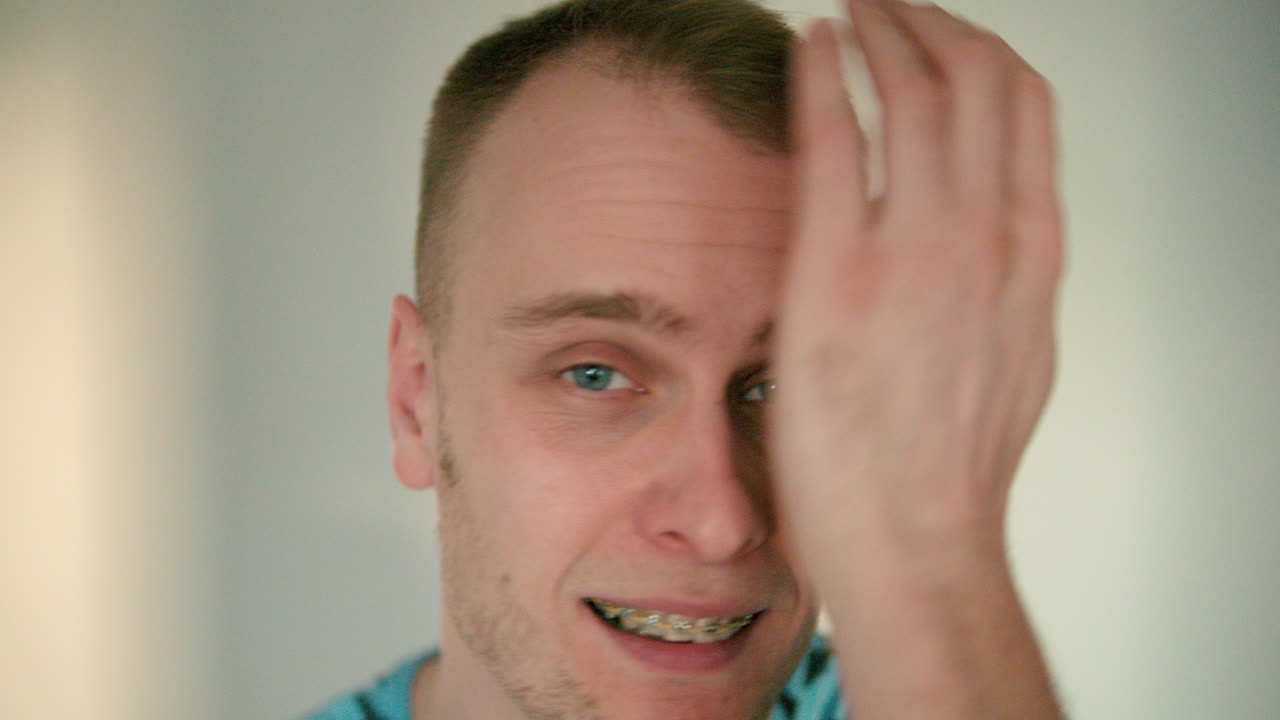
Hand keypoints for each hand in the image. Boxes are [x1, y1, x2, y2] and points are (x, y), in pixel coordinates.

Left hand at [772, 0, 1062, 565]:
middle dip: (930, 21)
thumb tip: (980, 234)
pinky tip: (810, 50)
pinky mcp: (836, 274)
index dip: (980, 49)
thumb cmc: (949, 466)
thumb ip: (1001, 279)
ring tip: (855, 10)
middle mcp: (984, 235)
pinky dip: (824, 77)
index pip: (1023, 105)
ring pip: (915, 89)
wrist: (914, 540)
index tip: (944, 33)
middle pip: (975, 76)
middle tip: (890, 3)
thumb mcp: (1011, 353)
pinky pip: (835, 138)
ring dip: (883, 28)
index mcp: (1028, 251)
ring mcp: (914, 250)